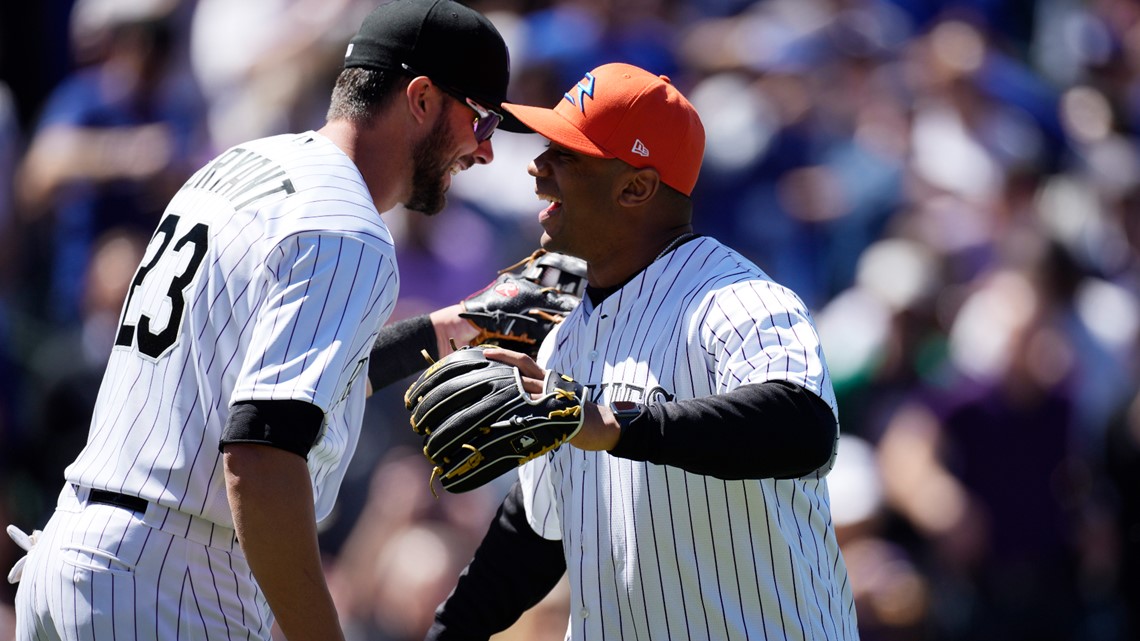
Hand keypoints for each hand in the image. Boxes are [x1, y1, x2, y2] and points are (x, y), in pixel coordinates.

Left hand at [483, 349, 620, 451]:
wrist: (599, 424)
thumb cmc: (574, 411)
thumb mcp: (555, 395)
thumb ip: (537, 393)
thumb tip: (515, 394)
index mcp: (547, 377)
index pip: (523, 362)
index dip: (505, 355)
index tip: (486, 352)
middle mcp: (548, 383)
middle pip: (521, 371)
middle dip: (499, 369)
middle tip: (479, 368)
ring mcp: (552, 397)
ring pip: (525, 391)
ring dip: (506, 392)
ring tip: (485, 393)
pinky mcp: (557, 413)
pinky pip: (534, 411)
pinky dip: (520, 414)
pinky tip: (504, 419)